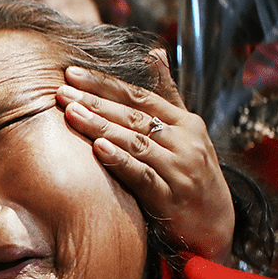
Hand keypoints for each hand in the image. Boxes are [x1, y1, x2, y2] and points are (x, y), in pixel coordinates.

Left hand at [57, 52, 235, 265]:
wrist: (216, 227)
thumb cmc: (193, 175)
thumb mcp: (186, 133)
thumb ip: (167, 95)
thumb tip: (154, 52)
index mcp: (185, 123)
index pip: (140, 96)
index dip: (105, 84)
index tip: (72, 73)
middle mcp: (185, 142)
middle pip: (133, 117)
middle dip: (95, 101)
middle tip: (62, 91)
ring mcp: (179, 170)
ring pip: (135, 142)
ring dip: (100, 126)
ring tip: (70, 113)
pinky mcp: (171, 198)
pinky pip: (142, 175)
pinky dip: (120, 161)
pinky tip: (98, 148)